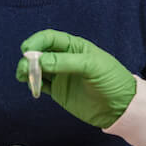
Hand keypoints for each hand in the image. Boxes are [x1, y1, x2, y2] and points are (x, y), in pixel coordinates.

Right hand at [17, 29, 135, 128]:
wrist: (121, 106)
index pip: (50, 38)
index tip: (27, 51)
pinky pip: (41, 84)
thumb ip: (66, 62)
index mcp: (75, 47)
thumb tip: (40, 61)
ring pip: (37, 69)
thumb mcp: (92, 67)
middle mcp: (66, 59)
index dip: (36, 42)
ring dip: (27, 71)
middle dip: (29, 58)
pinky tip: (33, 87)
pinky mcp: (60, 91)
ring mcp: (62, 75)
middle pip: (40, 53)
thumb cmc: (112, 80)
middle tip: (25, 69)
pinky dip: (33, 84)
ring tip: (24, 77)